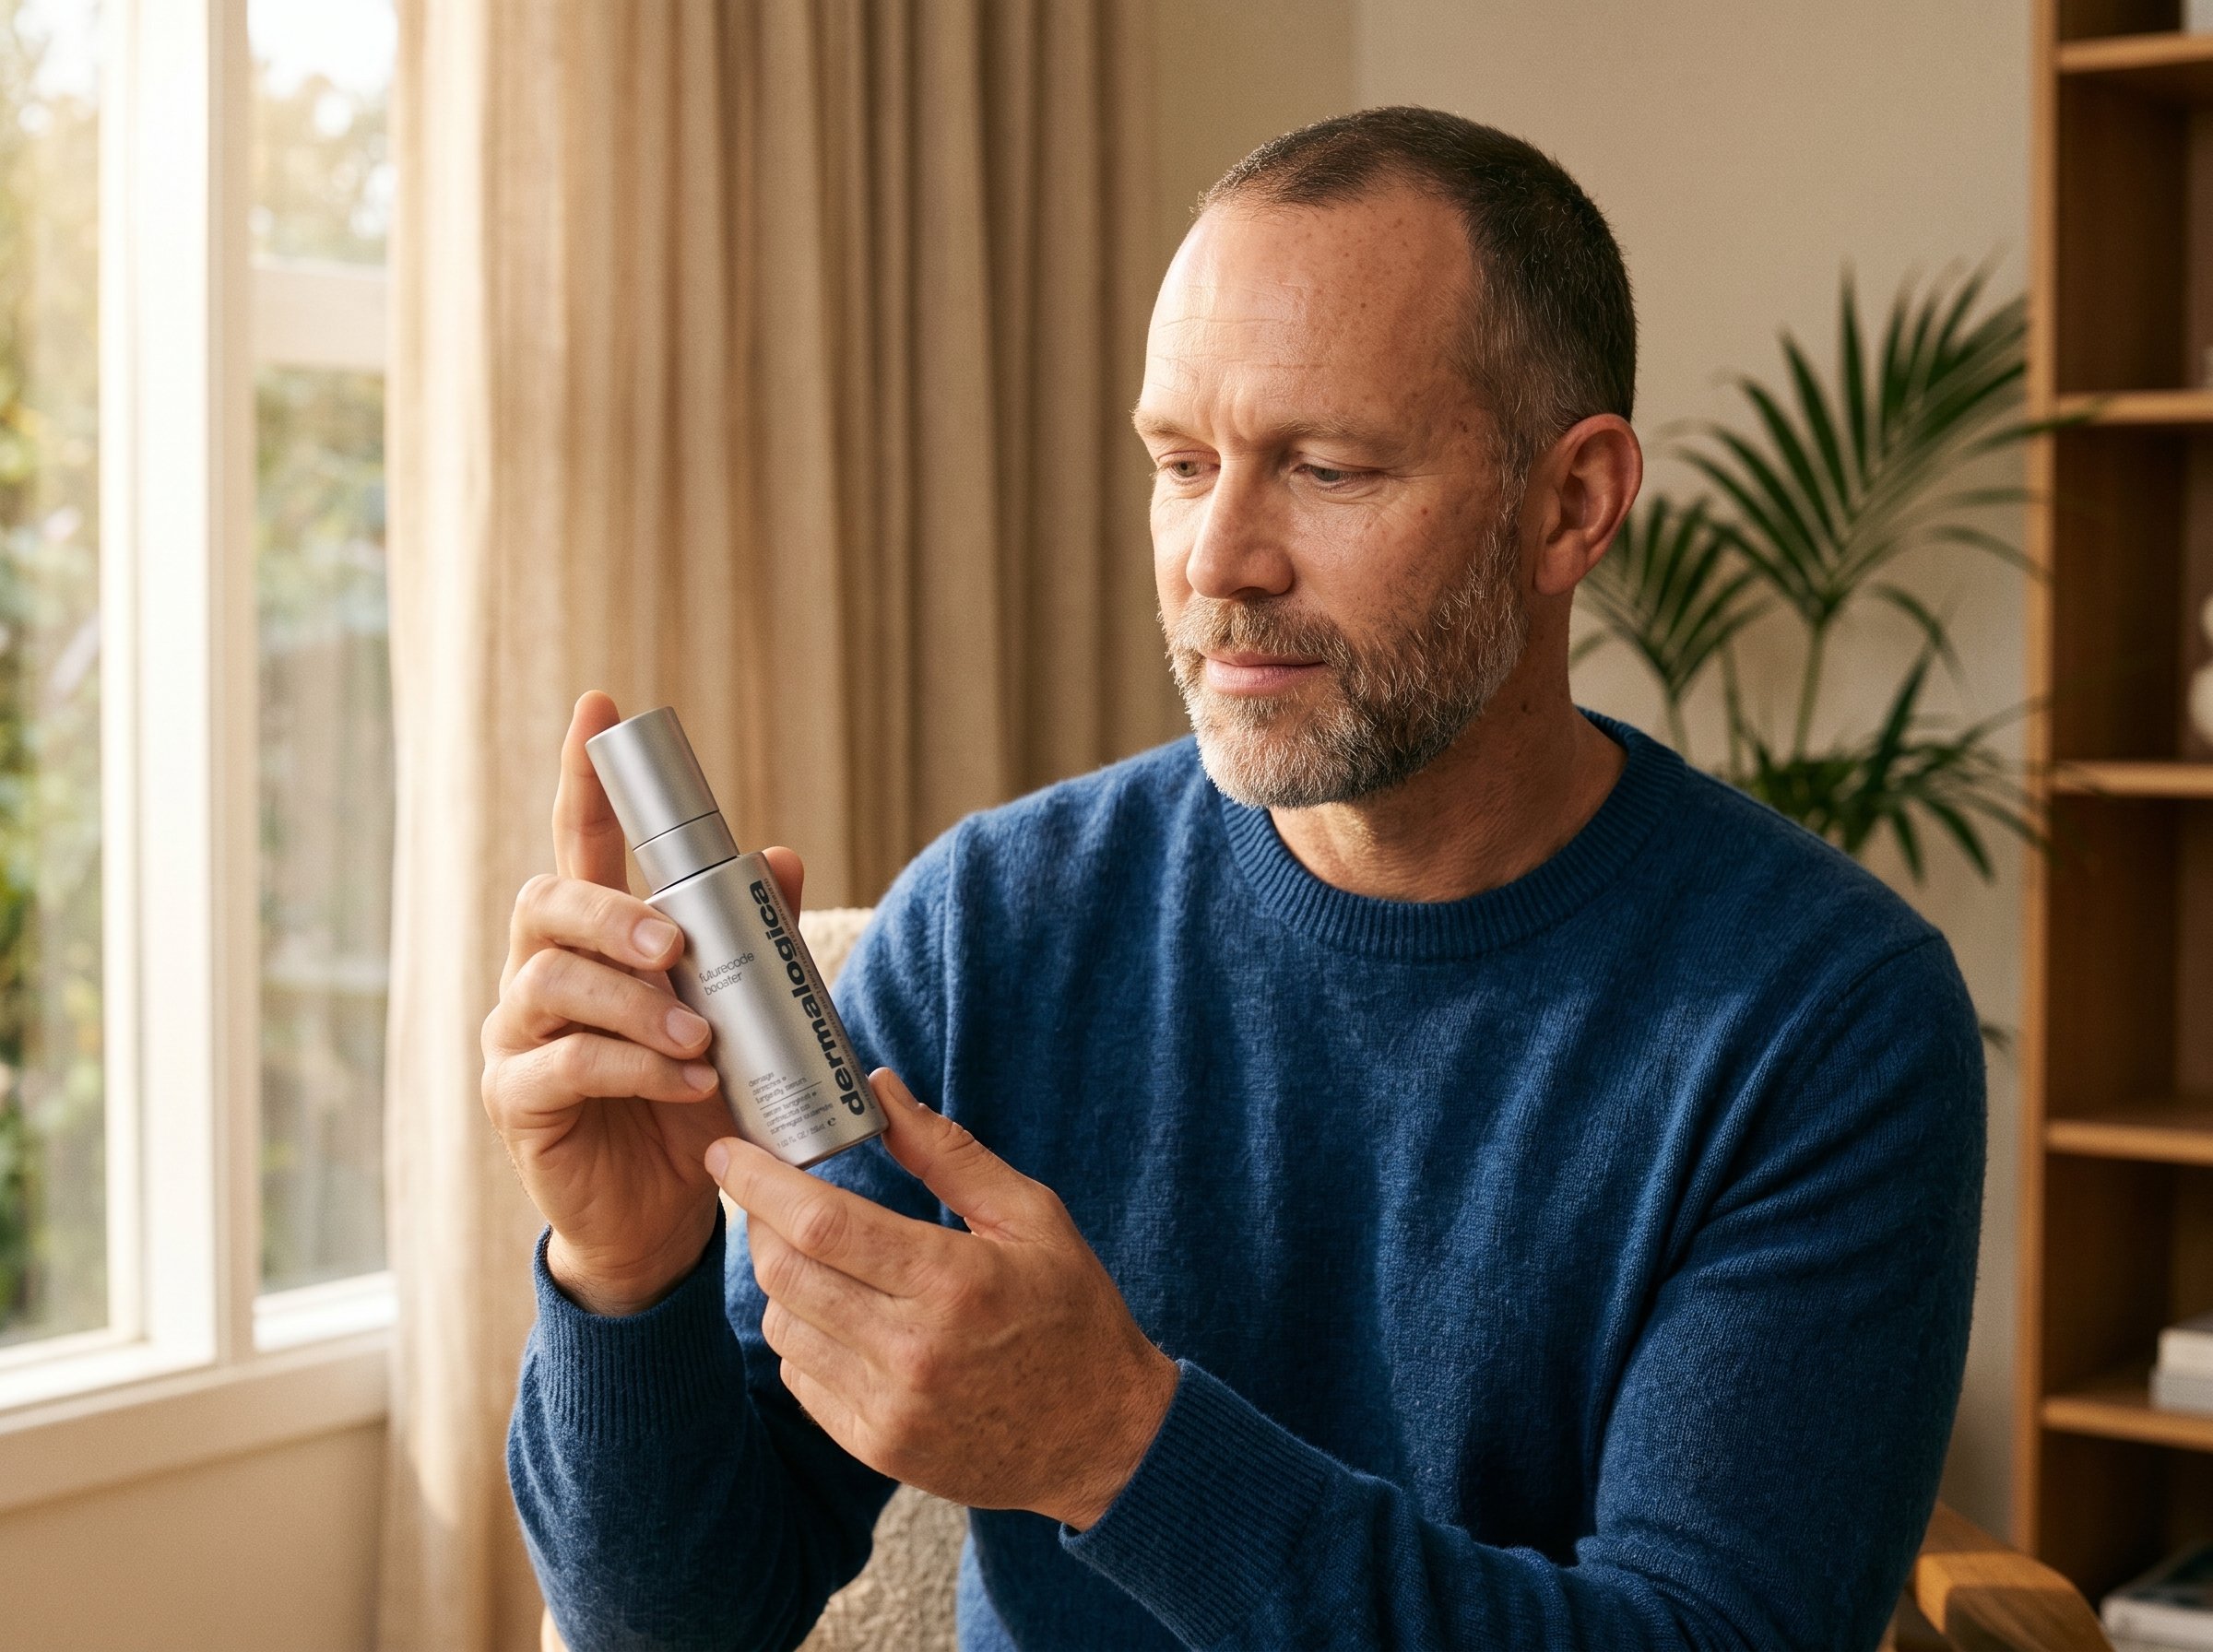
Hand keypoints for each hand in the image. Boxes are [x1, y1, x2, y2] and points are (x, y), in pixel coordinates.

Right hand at [480, 689, 808, 1316]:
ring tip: (703, 1034)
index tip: (601, 708)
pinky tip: (687, 1077)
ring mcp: (517, 1036)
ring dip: (636, 1002)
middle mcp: (539, 975)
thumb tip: (777, 855)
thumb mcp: (736, 1014)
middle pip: (546, 903)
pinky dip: (633, 1064)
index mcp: (592, 941)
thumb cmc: (693, 1100)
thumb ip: (750, 939)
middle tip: (678, 943)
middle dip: (613, 912)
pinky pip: (564, 1064)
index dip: (582, 777)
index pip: (577, 843)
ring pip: (552, 984)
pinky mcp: (516, 1101)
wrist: (662, 1218)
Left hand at [708, 1069, 1179, 1529]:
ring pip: (783, 1325)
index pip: (821, 1224)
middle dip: (759, 1222)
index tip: (729, 1152)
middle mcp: (912, 1351)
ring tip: (819, 1255)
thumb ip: (948, 1153)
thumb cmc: (1072, 1314)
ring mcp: (890, 1407)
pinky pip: (800, 1378)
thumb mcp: (1031, 1216)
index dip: (761, 1182)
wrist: (1102, 1438)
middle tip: (768, 1194)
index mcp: (953, 1282)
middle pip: (784, 1273)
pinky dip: (803, 1334)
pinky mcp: (877, 1446)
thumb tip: (879, 1089)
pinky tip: (840, 1314)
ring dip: (782, 1279)